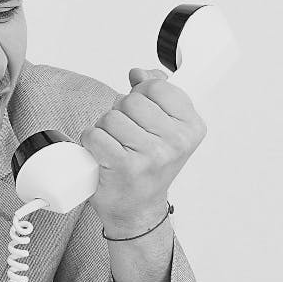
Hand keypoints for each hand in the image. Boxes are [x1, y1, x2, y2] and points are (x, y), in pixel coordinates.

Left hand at [79, 67, 205, 235]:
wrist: (137, 209)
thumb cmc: (149, 167)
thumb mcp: (164, 128)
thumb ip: (156, 94)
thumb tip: (139, 73)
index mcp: (191, 127)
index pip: (156, 86)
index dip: (140, 95)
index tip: (143, 114)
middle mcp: (175, 142)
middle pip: (131, 101)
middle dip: (120, 113)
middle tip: (126, 136)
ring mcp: (151, 155)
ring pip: (110, 117)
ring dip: (104, 129)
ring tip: (116, 147)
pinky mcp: (124, 166)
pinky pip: (95, 135)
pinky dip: (91, 143)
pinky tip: (102, 155)